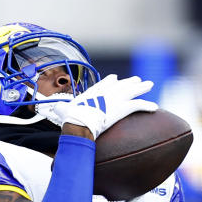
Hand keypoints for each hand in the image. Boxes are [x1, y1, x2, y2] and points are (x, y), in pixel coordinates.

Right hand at [36, 74, 157, 138]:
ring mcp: (116, 98)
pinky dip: (147, 105)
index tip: (115, 79)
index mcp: (94, 91)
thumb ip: (59, 109)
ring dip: (142, 88)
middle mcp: (107, 91)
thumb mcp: (63, 111)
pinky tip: (155, 108)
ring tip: (149, 85)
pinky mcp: (123, 107)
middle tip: (137, 80)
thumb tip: (46, 109)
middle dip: (129, 82)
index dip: (111, 81)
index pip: (105, 83)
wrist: (80, 122)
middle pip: (121, 84)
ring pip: (133, 90)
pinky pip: (139, 105)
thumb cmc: (70, 118)